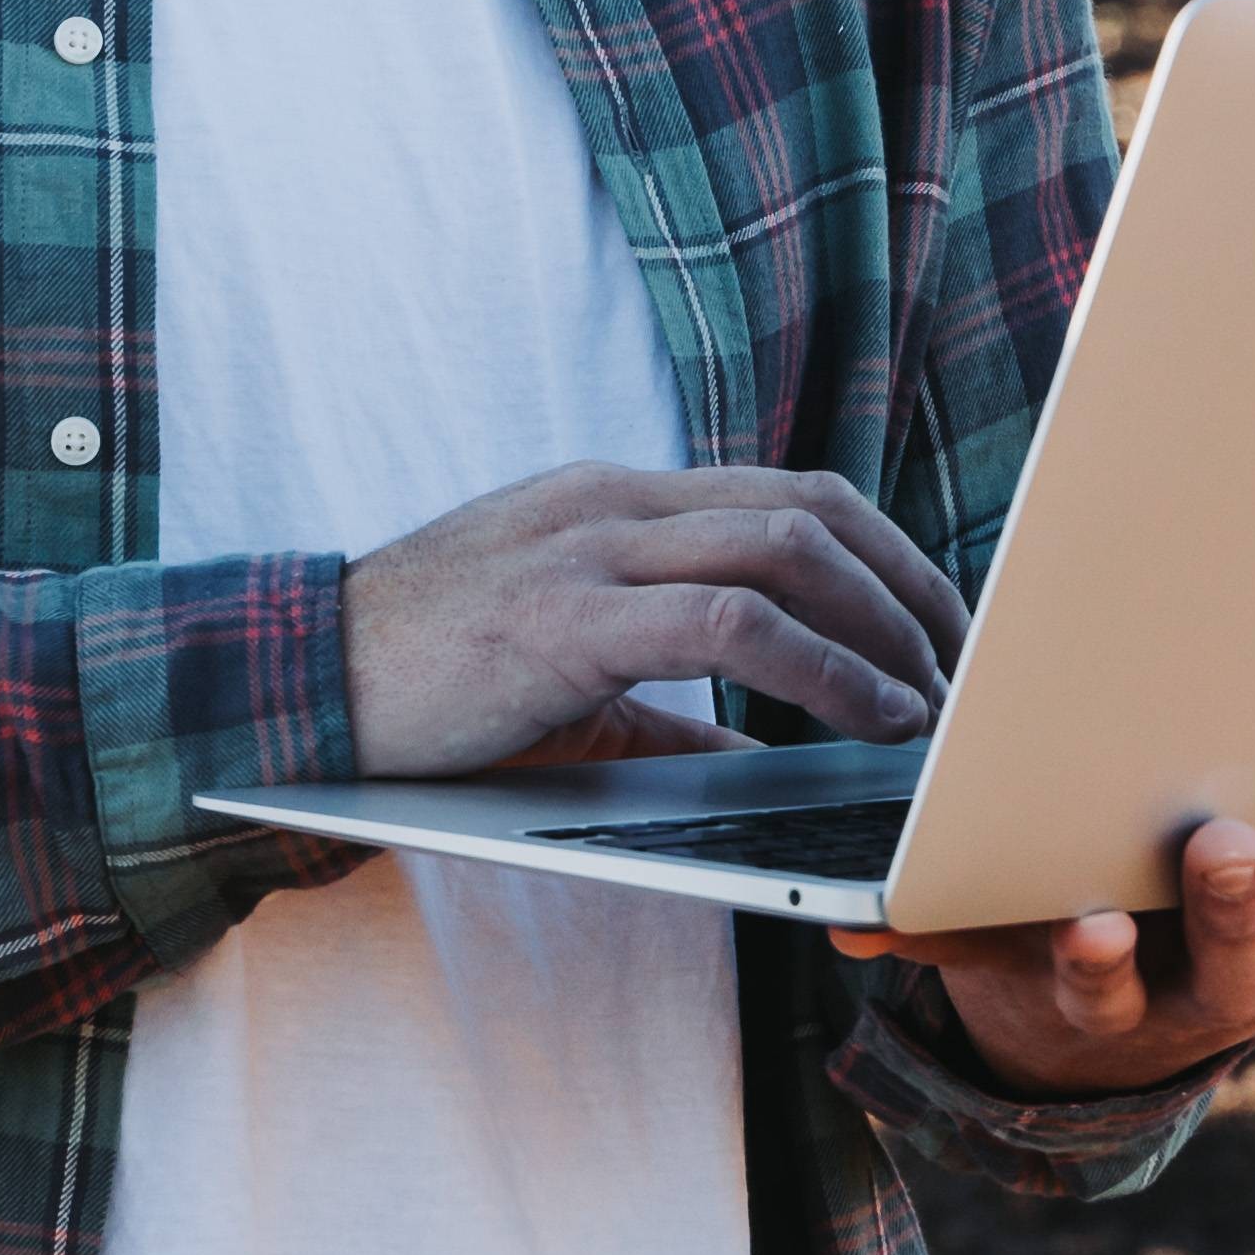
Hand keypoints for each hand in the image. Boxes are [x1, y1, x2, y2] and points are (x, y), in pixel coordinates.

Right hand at [342, 462, 963, 775]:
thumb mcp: (560, 679)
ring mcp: (588, 550)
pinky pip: (730, 622)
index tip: (939, 630)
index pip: (786, 495)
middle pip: (812, 507)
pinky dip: (821, 668)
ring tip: (931, 701)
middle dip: (910, 585)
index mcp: (613, 503)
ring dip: (883, 626)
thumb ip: (662, 707)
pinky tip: (867, 716)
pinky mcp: (566, 617)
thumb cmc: (421, 688)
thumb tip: (755, 759)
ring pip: (786, 548)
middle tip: (966, 669)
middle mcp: (612, 504)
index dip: (883, 557)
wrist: (288, 683)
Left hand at [826, 754, 1254, 1097]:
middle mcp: (1228, 996)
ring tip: (1096, 902)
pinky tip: (878, 924)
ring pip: (1119, 987)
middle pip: (1252, 966)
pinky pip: (971, 965)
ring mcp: (1119, 1000)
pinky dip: (925, 939)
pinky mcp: (1011, 979)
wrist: (1107, 994)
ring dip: (1107, 947)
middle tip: (1233, 837)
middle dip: (1247, 903)